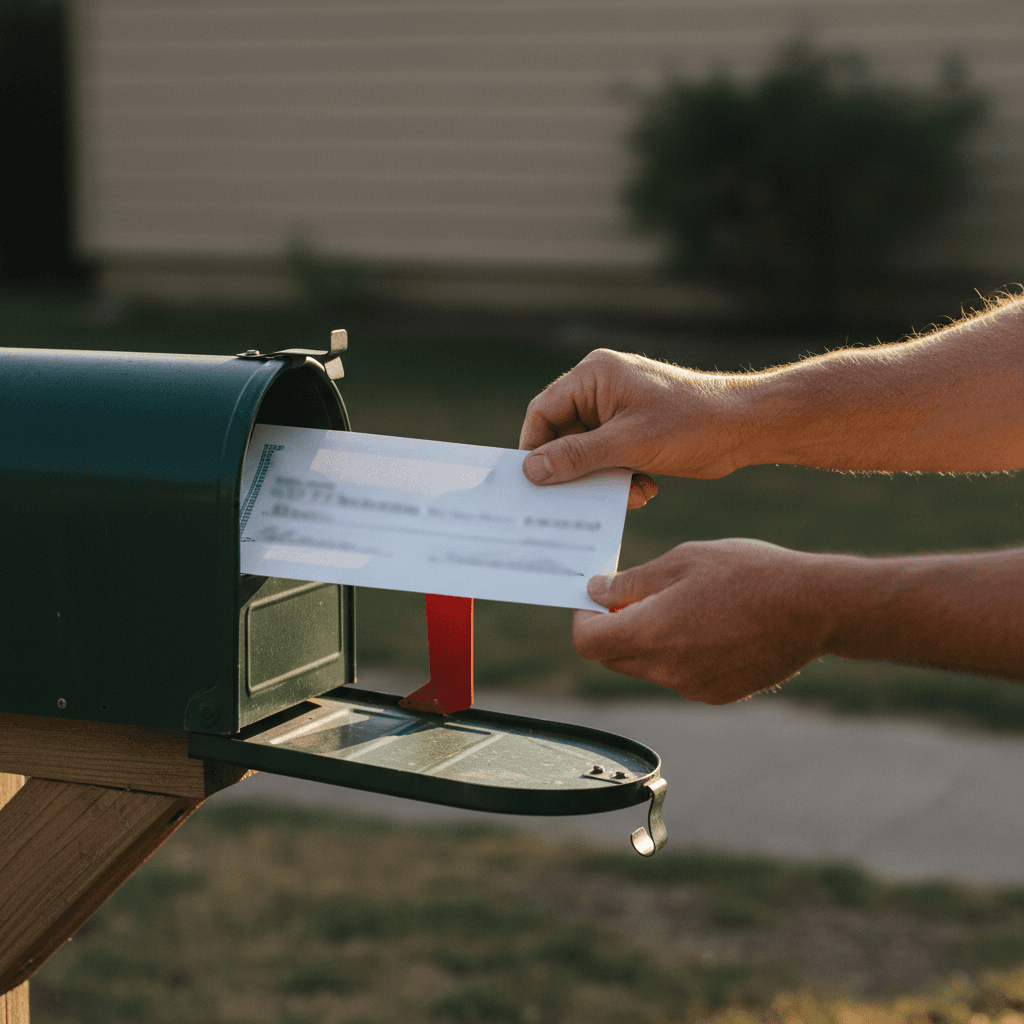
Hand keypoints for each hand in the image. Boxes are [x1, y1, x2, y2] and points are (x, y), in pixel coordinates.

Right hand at [519, 349, 747, 497]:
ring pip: (588, 452)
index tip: (535, 482)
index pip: (543, 412)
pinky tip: (645, 487)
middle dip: (578, 469)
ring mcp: (618, 409)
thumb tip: (531, 469)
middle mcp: (601, 388)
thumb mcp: (627, 444)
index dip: (535, 448)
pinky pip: (609, 456)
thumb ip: (575, 456)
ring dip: (603, 477)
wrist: (744, 428)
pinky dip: (621, 476)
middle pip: (564, 435)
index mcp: (594, 376)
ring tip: (629, 491)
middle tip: (582, 496)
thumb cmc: (690, 424)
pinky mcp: (634, 429)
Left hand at [573, 539, 831, 703]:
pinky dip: (680, 654)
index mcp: (650, 634)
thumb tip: (596, 591)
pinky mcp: (717, 695)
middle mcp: (666, 670)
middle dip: (614, 629)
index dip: (584, 619)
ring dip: (649, 641)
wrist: (815, 607)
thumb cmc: (748, 574)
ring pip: (648, 667)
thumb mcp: (683, 560)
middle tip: (636, 596)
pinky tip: (711, 626)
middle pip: (614, 657)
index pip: (588, 642)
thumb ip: (632, 581)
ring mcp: (692, 687)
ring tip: (685, 606)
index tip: (595, 599)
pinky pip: (680, 676)